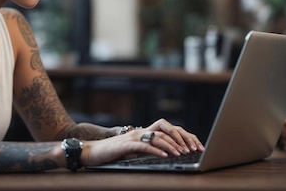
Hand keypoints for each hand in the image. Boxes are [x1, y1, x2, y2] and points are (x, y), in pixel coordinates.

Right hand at [82, 118, 203, 165]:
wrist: (92, 152)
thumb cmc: (111, 153)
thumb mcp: (133, 151)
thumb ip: (145, 149)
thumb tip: (162, 153)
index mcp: (142, 132)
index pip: (166, 129)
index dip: (181, 135)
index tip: (193, 145)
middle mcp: (139, 131)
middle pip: (165, 129)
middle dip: (181, 138)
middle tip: (192, 149)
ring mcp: (133, 137)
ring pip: (157, 136)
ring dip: (172, 145)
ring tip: (182, 153)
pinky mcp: (126, 145)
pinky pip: (145, 145)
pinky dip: (157, 150)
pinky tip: (165, 155)